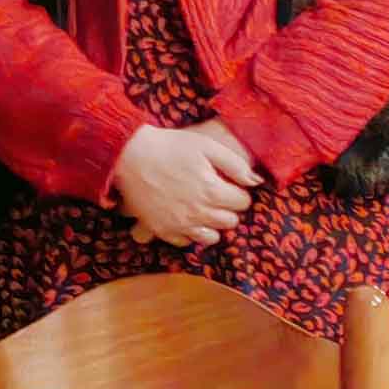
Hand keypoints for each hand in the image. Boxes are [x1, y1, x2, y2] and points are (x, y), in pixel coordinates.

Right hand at [111, 121, 260, 246]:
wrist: (131, 157)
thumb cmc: (172, 147)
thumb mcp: (208, 146)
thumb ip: (236, 165)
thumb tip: (256, 182)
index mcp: (212, 191)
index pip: (243, 203)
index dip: (240, 193)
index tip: (231, 185)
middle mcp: (198, 213)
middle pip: (230, 222)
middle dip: (230, 209)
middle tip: (219, 195)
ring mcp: (179, 225)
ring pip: (211, 237)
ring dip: (213, 224)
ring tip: (206, 208)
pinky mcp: (161, 230)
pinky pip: (186, 242)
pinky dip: (192, 233)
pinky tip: (188, 218)